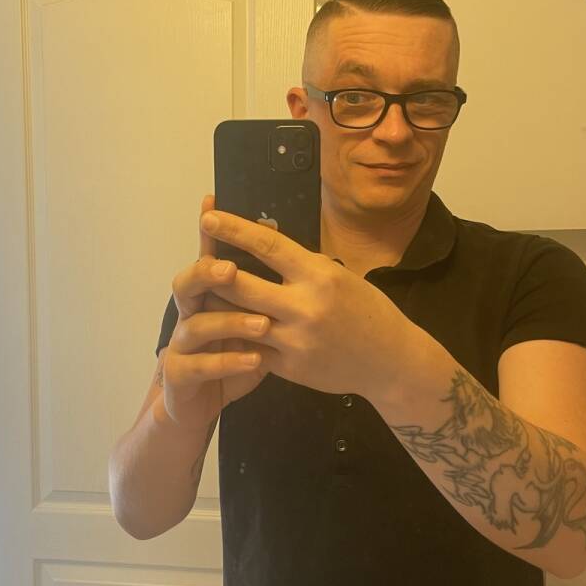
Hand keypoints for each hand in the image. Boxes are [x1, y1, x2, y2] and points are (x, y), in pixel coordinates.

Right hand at [161, 195, 271, 429]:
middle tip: (230, 268)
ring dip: (229, 321)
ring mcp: (181, 345)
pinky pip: (198, 365)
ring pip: (195, 325)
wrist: (202, 404)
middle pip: (189, 283)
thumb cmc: (234, 358)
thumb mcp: (256, 326)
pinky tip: (255, 360)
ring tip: (264, 325)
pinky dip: (227, 362)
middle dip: (208, 273)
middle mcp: (191, 314)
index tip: (211, 204)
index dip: (209, 232)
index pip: (209, 257)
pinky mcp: (179, 375)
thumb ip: (266, 296)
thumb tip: (295, 257)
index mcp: (210, 297)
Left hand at [198, 207, 414, 397]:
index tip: (209, 218)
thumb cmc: (366, 311)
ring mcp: (294, 339)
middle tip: (195, 259)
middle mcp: (304, 305)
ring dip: (217, 306)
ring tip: (200, 294)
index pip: (267, 245)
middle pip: (241, 284)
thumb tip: (264, 241)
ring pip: (239, 318)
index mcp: (318, 274)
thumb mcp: (339, 276)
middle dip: (213, 271)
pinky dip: (236, 338)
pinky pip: (251, 349)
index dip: (234, 230)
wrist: (391, 361)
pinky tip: (221, 330)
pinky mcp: (289, 367)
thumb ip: (302, 265)